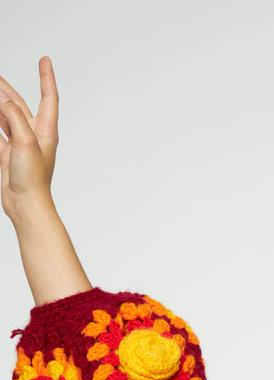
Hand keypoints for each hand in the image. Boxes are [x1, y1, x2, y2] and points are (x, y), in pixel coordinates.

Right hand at [0, 57, 58, 221]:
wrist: (25, 205)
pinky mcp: (8, 155)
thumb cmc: (33, 179)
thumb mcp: (25, 142)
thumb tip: (5, 101)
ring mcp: (20, 145)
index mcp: (46, 131)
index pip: (48, 98)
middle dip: (6, 89)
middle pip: (19, 105)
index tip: (44, 60)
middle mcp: (34, 136)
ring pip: (5, 116)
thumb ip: (15, 117)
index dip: (46, 78)